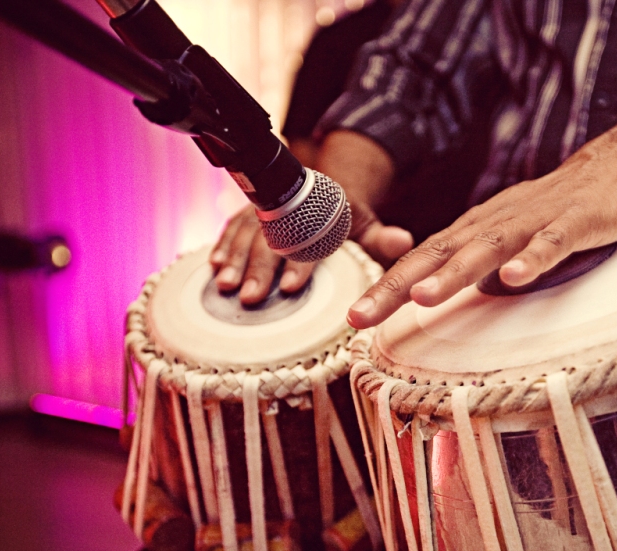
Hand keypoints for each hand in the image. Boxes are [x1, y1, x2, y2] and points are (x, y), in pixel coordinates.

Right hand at [210, 195, 413, 304]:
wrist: (325, 186)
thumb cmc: (346, 217)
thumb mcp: (367, 224)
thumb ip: (381, 238)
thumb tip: (403, 241)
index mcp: (320, 210)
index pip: (309, 239)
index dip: (299, 263)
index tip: (290, 287)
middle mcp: (289, 208)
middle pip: (272, 239)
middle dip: (259, 269)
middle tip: (251, 298)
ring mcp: (265, 210)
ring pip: (246, 232)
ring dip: (234, 259)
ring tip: (225, 286)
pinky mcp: (249, 213)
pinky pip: (231, 227)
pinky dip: (222, 245)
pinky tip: (212, 266)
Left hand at [346, 132, 616, 328]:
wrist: (615, 165)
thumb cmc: (555, 211)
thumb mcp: (507, 241)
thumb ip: (478, 269)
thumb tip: (450, 303)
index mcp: (475, 230)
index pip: (421, 260)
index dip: (386, 288)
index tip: (354, 318)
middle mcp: (495, 223)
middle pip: (439, 254)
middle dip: (398, 285)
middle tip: (362, 315)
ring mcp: (534, 221)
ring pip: (488, 247)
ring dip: (454, 273)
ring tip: (422, 297)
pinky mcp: (575, 222)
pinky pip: (551, 242)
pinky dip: (532, 259)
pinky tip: (514, 278)